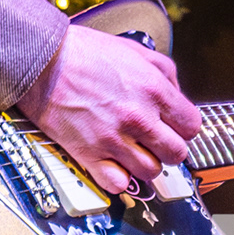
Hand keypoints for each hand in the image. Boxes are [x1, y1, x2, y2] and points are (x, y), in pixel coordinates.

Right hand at [20, 24, 198, 194]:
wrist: (42, 61)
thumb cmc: (83, 53)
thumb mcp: (134, 50)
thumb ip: (164, 72)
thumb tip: (177, 96)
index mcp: (154, 90)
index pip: (192, 126)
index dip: (183, 127)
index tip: (173, 126)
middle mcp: (139, 118)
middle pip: (177, 154)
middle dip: (168, 148)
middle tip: (155, 141)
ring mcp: (114, 139)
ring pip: (150, 172)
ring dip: (144, 163)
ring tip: (132, 151)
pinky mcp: (89, 154)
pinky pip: (118, 184)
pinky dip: (119, 178)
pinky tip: (114, 164)